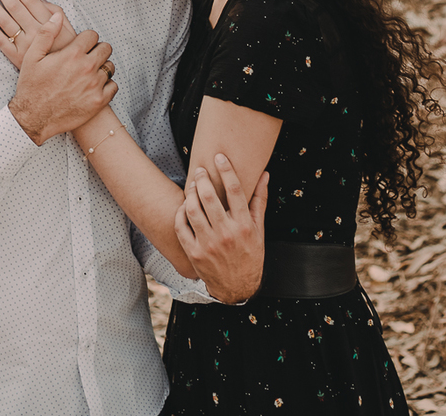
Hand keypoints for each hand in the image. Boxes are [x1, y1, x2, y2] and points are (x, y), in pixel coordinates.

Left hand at [0, 0, 78, 62]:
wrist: (65, 80)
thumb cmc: (67, 50)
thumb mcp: (69, 28)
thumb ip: (54, 11)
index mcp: (48, 23)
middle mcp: (35, 33)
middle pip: (14, 6)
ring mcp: (24, 45)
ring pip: (4, 21)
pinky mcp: (16, 57)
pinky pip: (0, 40)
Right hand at [7, 12, 117, 146]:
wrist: (33, 118)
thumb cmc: (32, 87)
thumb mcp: (33, 56)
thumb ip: (47, 33)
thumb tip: (57, 16)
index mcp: (72, 54)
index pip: (93, 35)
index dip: (86, 39)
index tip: (81, 45)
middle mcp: (87, 68)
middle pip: (106, 48)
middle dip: (97, 50)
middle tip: (87, 57)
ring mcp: (94, 86)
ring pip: (110, 67)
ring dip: (102, 68)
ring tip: (90, 73)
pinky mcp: (98, 102)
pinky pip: (113, 86)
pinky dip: (107, 86)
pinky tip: (94, 87)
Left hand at [175, 156, 267, 303]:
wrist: (237, 288)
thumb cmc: (250, 255)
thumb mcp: (258, 229)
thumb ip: (259, 200)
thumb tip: (264, 174)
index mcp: (243, 226)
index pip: (234, 190)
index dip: (226, 170)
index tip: (220, 157)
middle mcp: (226, 234)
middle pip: (209, 197)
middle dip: (203, 178)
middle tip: (200, 170)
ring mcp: (208, 245)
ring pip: (193, 210)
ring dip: (191, 193)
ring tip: (193, 185)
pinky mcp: (194, 253)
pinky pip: (181, 227)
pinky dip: (180, 212)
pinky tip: (185, 205)